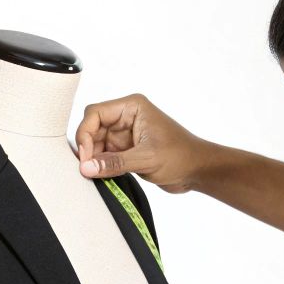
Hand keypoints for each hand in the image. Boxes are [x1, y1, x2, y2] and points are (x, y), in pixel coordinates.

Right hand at [74, 93, 211, 193]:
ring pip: (96, 143)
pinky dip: (100, 166)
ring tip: (95, 174)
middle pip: (92, 128)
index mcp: (132, 107)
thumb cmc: (181, 156)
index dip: (85, 133)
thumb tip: (86, 168)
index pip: (95, 113)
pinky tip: (102, 175)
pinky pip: (104, 155)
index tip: (85, 156)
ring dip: (93, 159)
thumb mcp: (146, 159)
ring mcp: (125, 134)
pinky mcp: (126, 150)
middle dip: (88, 147)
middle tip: (87, 168)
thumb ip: (115, 163)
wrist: (198, 170)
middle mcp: (126, 117)